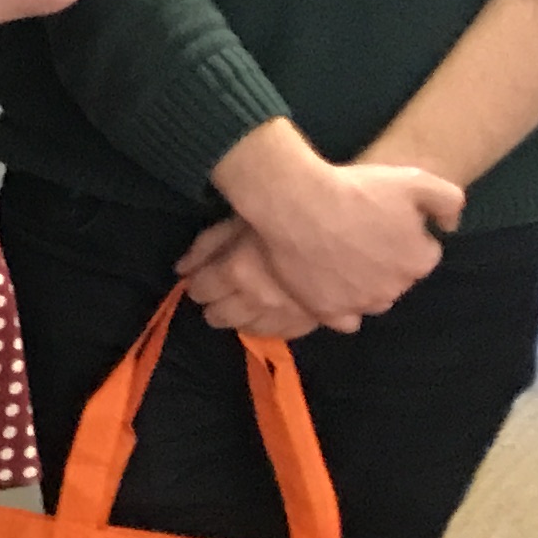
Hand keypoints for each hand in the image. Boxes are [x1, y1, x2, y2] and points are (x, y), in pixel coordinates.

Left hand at [173, 219, 323, 336]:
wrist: (355, 214)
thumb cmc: (292, 205)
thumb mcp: (241, 217)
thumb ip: (208, 245)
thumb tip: (182, 270)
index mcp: (239, 272)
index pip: (201, 289)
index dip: (198, 283)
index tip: (202, 279)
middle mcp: (263, 300)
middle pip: (223, 316)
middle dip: (216, 306)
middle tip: (220, 296)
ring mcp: (293, 312)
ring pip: (256, 329)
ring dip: (246, 318)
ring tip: (249, 305)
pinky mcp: (325, 317)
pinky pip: (293, 332)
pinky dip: (283, 324)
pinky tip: (282, 314)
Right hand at [207, 125, 463, 325]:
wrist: (297, 203)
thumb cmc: (357, 190)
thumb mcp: (416, 180)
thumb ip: (449, 202)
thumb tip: (451, 226)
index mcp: (418, 261)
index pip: (423, 254)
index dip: (405, 235)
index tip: (384, 220)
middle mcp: (394, 289)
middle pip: (398, 278)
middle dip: (387, 261)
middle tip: (360, 234)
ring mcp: (360, 304)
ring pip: (374, 300)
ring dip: (367, 284)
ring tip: (342, 256)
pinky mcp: (328, 312)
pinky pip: (346, 320)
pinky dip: (344, 306)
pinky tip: (333, 286)